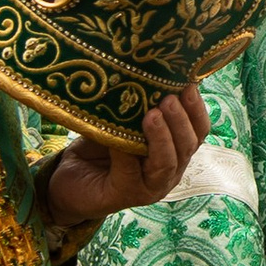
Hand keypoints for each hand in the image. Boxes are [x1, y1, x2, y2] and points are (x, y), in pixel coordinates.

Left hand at [43, 86, 212, 228]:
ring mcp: (151, 187)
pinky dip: (125, 151)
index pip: (198, 131)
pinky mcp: (126, 194)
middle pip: (188, 146)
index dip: (197, 109)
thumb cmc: (99, 149)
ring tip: (153, 114)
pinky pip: (131, 170)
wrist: (67, 182)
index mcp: (175, 152)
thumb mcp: (122, 123)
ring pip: (167, 162)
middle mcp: (169, 172)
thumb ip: (136, 106)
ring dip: (163, 137)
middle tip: (169, 99)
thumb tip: (141, 70)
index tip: (189, 84)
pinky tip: (118, 137)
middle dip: (181, 121)